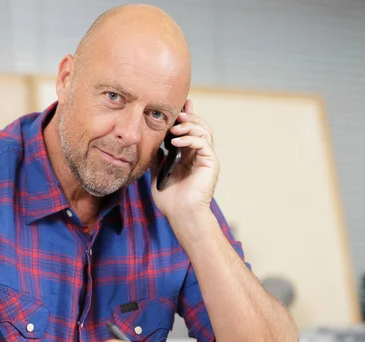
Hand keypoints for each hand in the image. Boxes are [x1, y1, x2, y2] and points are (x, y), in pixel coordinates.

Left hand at [151, 98, 219, 220]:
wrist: (180, 214)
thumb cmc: (170, 199)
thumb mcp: (158, 173)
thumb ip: (158, 158)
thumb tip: (153, 143)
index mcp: (189, 155)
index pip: (190, 129)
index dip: (186, 115)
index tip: (179, 104)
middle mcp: (200, 154)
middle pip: (200, 125)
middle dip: (188, 116)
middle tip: (176, 113)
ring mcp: (207, 158)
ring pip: (204, 131)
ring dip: (189, 125)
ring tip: (174, 127)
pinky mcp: (211, 163)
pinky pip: (203, 143)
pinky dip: (190, 139)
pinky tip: (175, 142)